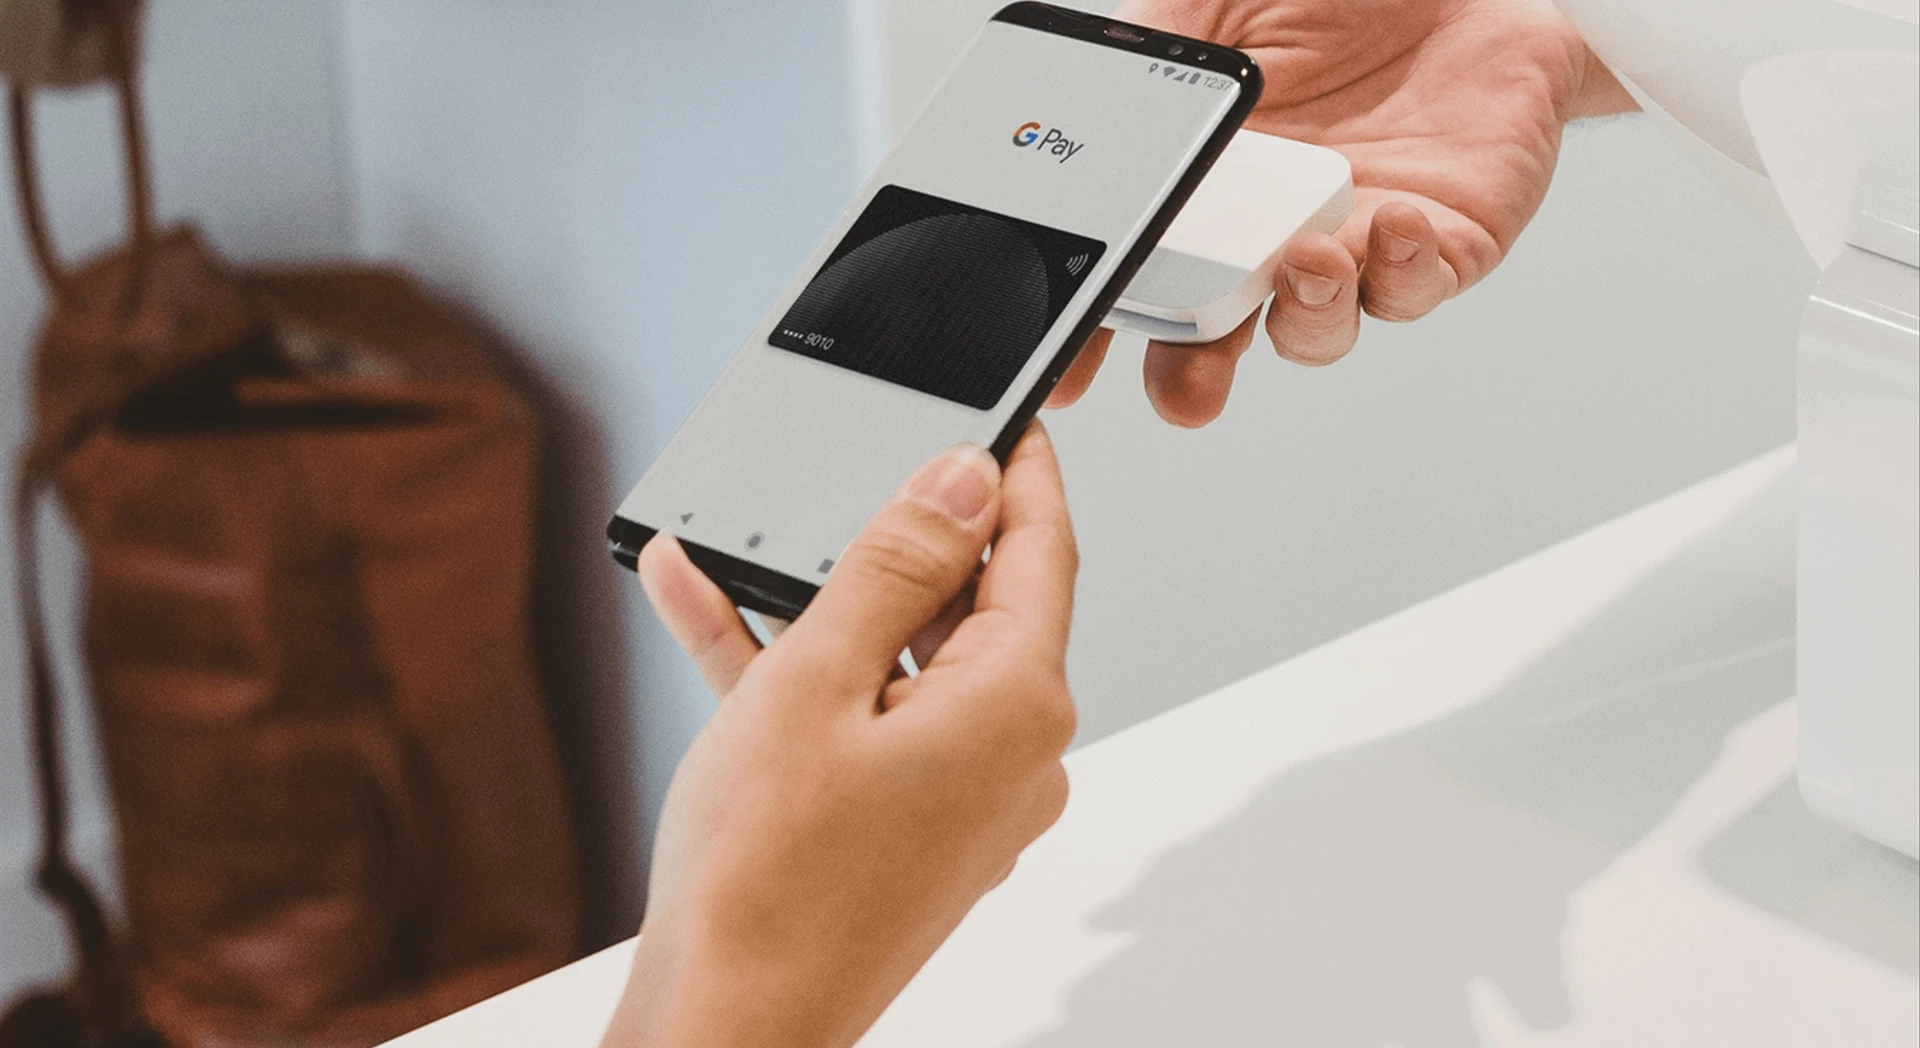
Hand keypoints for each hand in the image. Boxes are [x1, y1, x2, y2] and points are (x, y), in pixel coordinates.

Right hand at [600, 426, 1079, 1047]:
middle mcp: (1014, 758)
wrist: (725, 1024)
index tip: (1008, 414)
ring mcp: (965, 802)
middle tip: (849, 476)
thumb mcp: (817, 679)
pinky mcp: (912, 831)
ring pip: (906, 663)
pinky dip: (806, 674)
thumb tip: (962, 480)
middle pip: (974, 607)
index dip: (1019, 471)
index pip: (1042, 551)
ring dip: (825, 606)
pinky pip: (870, 722)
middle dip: (900, 542)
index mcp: (1017, 708)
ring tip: (736, 548)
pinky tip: (714, 615)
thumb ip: (894, 563)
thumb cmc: (765, 884)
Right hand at [1048, 0, 1636, 425]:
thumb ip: (1144, 70)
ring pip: (1318, 329)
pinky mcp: (1445, 243)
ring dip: (1307, 312)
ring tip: (1306, 258)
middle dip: (1194, 377)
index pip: (1141, 286)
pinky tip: (1391, 216)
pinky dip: (1402, 268)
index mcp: (1204, 196)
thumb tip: (1067, 111)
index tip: (1072, 372)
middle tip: (1190, 385)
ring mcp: (1354, 247)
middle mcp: (1271, 238)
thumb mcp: (1208, 14)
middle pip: (1217, 344)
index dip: (1099, 339)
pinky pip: (1418, 285)